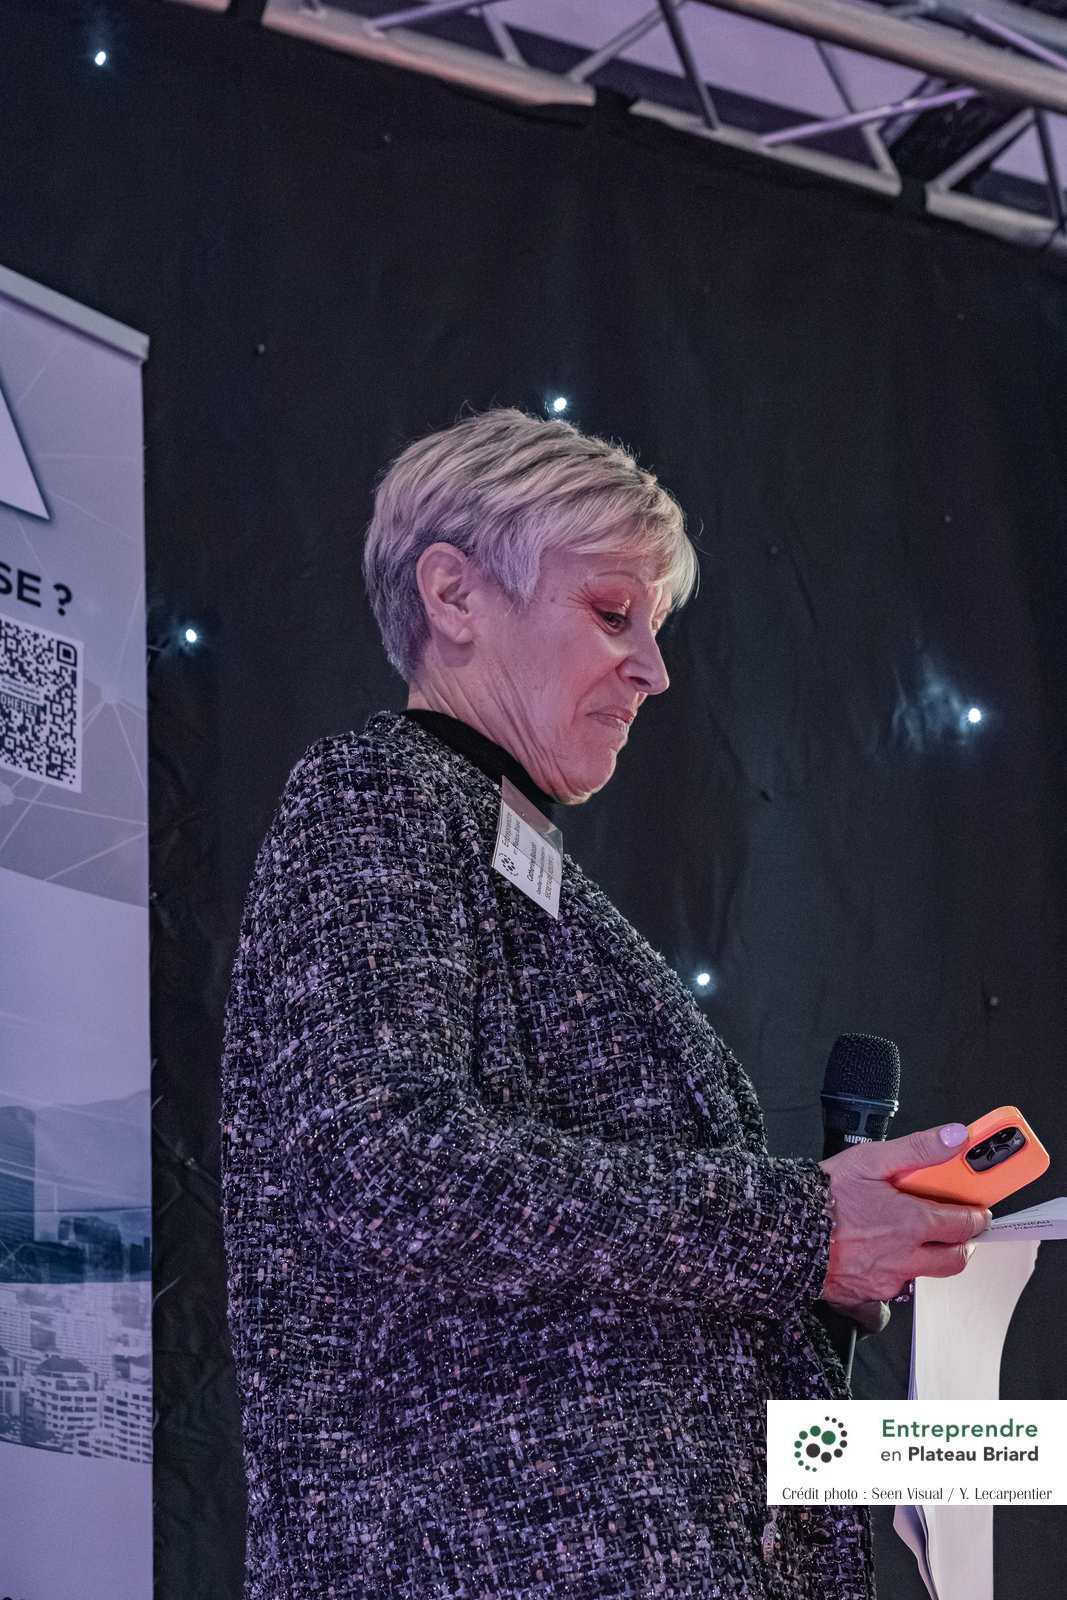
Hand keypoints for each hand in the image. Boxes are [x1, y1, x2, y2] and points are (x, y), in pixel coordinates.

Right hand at [819, 1123, 990, 1307]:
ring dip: (928, 1257)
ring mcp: (888, 1279)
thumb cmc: (821, 1195)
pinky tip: (878, 1251)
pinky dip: (896, 1270)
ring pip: (925, 1274)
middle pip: (955, 1260)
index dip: (976, 1216)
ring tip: (910, 1236)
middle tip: (954, 1228)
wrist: (781, 1230)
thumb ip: (918, 1149)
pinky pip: (895, 1287)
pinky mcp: (868, 1294)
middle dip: (962, 1244)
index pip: (964, 1225)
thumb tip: (953, 1138)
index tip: (976, 1209)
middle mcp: (905, 1256)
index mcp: (911, 1222)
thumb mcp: (870, 1159)